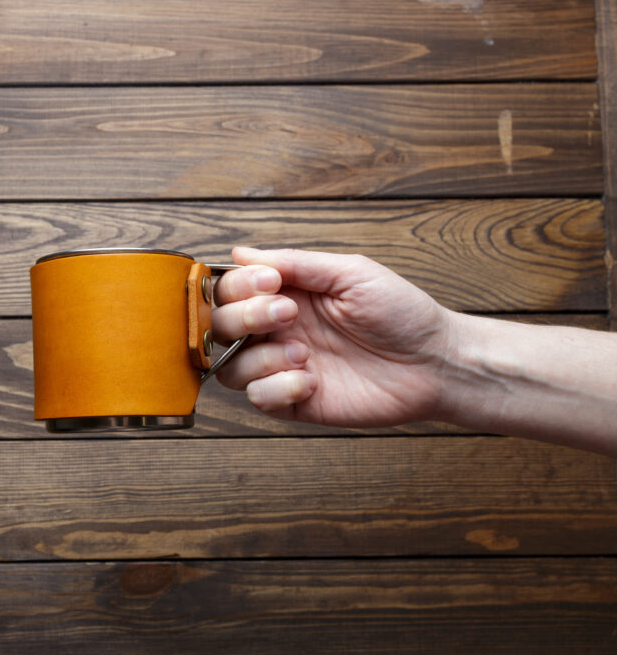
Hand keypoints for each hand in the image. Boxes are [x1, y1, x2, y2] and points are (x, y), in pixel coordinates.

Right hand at [211, 247, 453, 426]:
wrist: (435, 362)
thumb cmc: (401, 312)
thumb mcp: (350, 273)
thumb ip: (294, 263)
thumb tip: (240, 253)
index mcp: (284, 295)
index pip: (229, 290)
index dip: (237, 287)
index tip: (271, 283)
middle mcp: (276, 331)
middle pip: (218, 327)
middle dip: (244, 318)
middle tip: (288, 315)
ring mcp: (282, 367)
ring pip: (230, 367)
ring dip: (260, 357)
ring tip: (305, 355)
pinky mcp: (294, 401)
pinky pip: (258, 399)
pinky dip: (277, 388)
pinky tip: (312, 381)